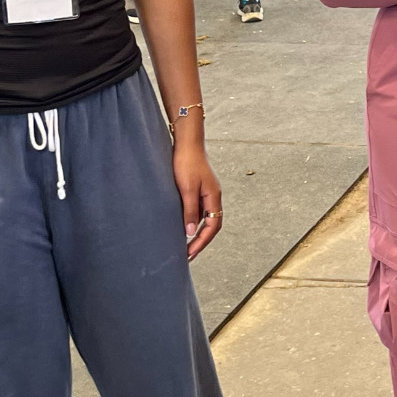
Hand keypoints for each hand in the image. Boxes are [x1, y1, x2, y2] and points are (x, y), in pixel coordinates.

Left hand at [173, 140, 221, 259]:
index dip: (202, 242)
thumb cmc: (187, 162)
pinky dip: (193, 221)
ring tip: (185, 244)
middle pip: (212, 225)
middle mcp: (212, 196)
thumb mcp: (187, 189)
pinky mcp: (198, 188)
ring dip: (197, 232)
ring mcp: (206, 192)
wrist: (186, 142)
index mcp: (214, 197)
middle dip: (201, 241)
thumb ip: (190, 211)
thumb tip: (191, 232)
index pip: (212, 227)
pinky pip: (198, 210)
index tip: (190, 254)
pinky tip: (183, 225)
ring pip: (205, 218)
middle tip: (188, 254)